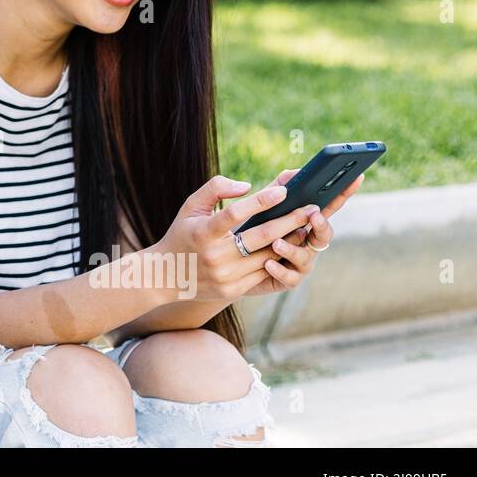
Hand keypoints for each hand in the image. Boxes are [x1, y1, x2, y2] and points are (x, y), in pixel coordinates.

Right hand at [151, 175, 322, 301]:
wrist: (165, 276)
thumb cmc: (182, 234)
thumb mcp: (191, 206)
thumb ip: (215, 188)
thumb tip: (246, 185)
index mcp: (203, 232)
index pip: (235, 213)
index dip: (260, 201)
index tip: (283, 190)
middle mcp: (215, 256)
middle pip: (261, 236)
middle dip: (290, 221)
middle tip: (311, 208)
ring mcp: (226, 276)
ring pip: (268, 256)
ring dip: (291, 242)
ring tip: (308, 227)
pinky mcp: (233, 291)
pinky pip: (264, 273)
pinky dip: (279, 259)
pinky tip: (292, 247)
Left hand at [240, 168, 362, 296]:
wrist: (233, 262)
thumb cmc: (251, 228)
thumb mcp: (264, 206)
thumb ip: (279, 187)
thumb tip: (296, 171)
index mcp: (306, 222)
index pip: (328, 207)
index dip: (343, 194)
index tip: (354, 178)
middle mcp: (308, 242)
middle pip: (324, 234)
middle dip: (321, 225)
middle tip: (313, 215)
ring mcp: (300, 262)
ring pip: (305, 256)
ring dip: (292, 249)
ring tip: (277, 243)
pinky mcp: (287, 279)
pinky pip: (289, 277)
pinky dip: (279, 269)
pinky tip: (268, 263)